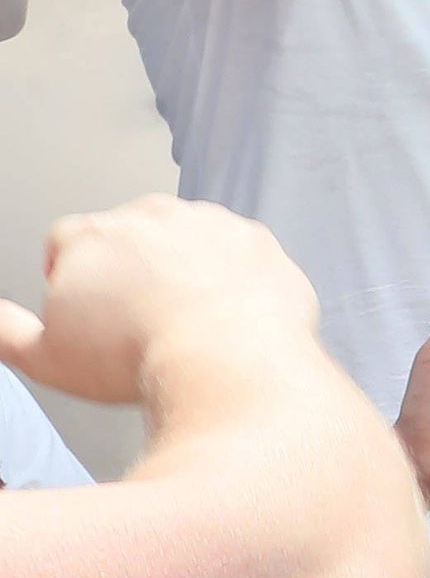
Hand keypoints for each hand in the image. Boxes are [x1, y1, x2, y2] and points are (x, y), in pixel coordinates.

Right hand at [0, 197, 319, 406]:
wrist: (225, 360)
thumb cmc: (137, 358)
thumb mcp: (46, 358)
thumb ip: (9, 332)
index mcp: (92, 236)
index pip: (67, 240)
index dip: (70, 273)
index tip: (85, 303)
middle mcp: (151, 216)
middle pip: (128, 234)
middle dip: (127, 267)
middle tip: (135, 315)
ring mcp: (209, 223)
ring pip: (187, 238)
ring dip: (183, 267)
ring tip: (183, 317)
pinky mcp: (257, 240)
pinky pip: (239, 253)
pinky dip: (233, 277)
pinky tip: (226, 313)